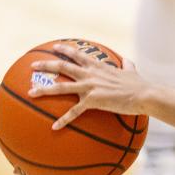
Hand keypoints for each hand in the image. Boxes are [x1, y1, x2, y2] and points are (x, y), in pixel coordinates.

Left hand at [28, 43, 149, 129]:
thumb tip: (127, 60)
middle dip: (46, 65)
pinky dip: (63, 119)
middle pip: (63, 67)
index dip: (65, 50)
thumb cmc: (140, 84)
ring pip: (61, 87)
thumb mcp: (132, 70)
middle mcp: (90, 74)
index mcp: (98, 66)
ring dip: (44, 90)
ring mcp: (90, 87)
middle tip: (32, 65)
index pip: (78, 54)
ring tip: (30, 93)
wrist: (144, 94)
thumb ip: (126, 65)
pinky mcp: (93, 101)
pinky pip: (74, 111)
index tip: (55, 47)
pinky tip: (54, 127)